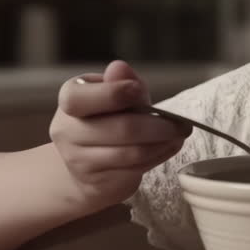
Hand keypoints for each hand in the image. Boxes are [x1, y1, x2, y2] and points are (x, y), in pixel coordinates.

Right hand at [49, 60, 191, 210]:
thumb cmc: (104, 120)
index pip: (79, 98)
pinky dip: (157, 157)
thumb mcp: (113, 95)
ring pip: (131, 153)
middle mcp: (67, 131)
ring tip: (179, 135)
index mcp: (69, 99)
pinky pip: (134, 169)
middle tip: (182, 124)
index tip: (139, 91)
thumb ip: (121, 82)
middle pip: (120, 128)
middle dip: (158, 126)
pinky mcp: (96, 182)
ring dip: (162, 143)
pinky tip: (168, 147)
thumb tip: (120, 67)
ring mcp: (79, 160)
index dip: (113, 93)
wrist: (84, 167)